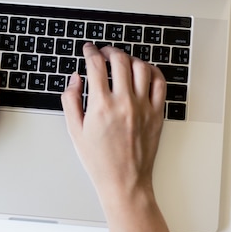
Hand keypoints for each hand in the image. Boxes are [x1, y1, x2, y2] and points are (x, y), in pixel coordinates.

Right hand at [61, 43, 165, 200]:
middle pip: (119, 60)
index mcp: (101, 106)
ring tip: (122, 61)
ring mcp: (143, 107)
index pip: (96, 65)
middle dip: (108, 50)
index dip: (90, 52)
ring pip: (140, 67)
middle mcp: (124, 103)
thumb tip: (75, 79)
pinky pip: (159, 83)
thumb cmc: (99, 160)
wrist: (124, 181)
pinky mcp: (156, 113)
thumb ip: (71, 100)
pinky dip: (152, 71)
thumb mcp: (75, 131)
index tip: (88, 49)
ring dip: (129, 58)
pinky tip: (144, 71)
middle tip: (103, 52)